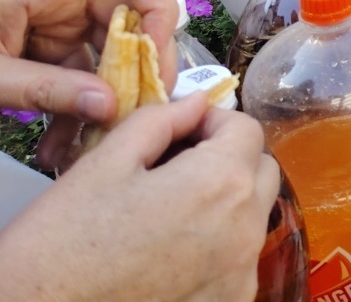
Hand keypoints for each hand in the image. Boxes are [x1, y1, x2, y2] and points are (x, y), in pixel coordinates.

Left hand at [0, 0, 178, 169]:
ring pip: (107, 53)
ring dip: (106, 99)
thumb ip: (46, 89)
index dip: (159, 2)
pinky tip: (61, 147)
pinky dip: (76, 111)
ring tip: (95, 142)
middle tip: (142, 110)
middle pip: (131, 15)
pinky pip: (78, 77)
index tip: (154, 52)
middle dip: (139, 65)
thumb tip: (110, 108)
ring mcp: (53, 22)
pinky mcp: (42, 49)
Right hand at [0, 94, 280, 301]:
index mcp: (220, 183)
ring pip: (252, 217)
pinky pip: (239, 262)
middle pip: (259, 171)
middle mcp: (243, 230)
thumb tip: (196, 104)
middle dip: (227, 159)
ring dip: (226, 202)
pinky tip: (170, 254)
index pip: (246, 128)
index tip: (181, 132)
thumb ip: (160, 121)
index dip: (212, 122)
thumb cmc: (60, 246)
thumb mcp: (103, 164)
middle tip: (177, 167)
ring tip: (169, 212)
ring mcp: (239, 276)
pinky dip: (218, 248)